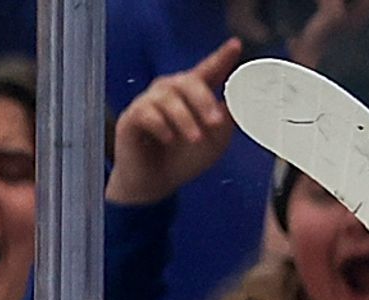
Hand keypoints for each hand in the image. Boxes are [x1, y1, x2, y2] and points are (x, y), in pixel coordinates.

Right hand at [110, 38, 241, 207]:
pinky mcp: (131, 117)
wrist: (155, 185)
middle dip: (204, 100)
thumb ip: (228, 118)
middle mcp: (170, 91)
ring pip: (168, 97)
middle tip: (215, 122)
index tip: (235, 45)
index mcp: (193, 93)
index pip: (208, 70)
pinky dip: (162, 126)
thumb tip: (237, 100)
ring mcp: (149, 102)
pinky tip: (168, 139)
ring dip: (185, 119)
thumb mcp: (216, 140)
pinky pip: (147, 112)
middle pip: (189, 80)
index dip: (221, 57)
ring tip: (194, 139)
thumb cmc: (184, 159)